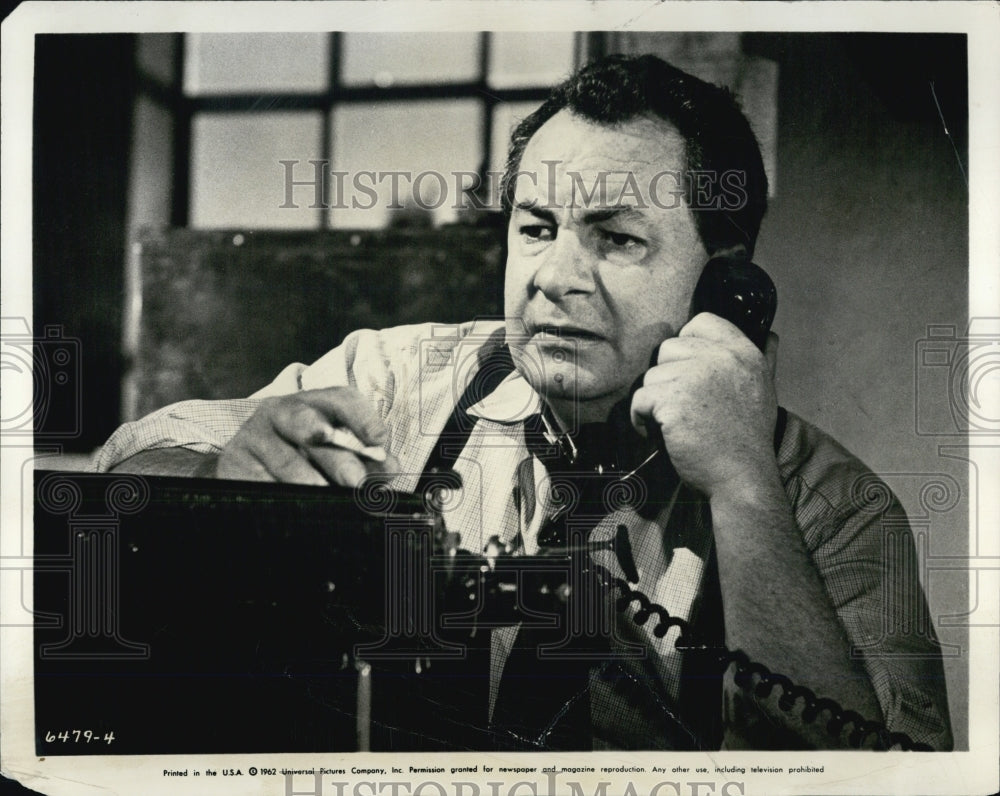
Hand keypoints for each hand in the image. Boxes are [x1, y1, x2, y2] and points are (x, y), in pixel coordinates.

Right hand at [216, 387, 399, 486]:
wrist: (245, 463)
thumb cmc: (302, 455)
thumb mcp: (335, 450)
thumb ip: (367, 459)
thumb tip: (391, 467)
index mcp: (314, 403)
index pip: (342, 400)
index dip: (362, 418)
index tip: (379, 441)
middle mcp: (282, 411)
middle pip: (312, 428)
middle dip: (337, 456)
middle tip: (355, 480)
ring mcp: (255, 434)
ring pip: (286, 460)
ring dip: (309, 481)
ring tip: (324, 495)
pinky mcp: (234, 461)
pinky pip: (260, 481)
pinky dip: (279, 494)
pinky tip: (292, 505)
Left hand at [629, 312, 778, 498]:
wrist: (742, 477)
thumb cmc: (748, 439)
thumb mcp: (765, 390)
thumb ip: (765, 359)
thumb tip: (771, 336)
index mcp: (743, 352)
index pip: (701, 322)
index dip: (687, 345)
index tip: (689, 371)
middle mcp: (720, 359)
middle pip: (668, 348)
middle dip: (668, 378)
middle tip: (684, 406)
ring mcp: (694, 377)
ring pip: (651, 376)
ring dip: (656, 402)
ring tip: (676, 424)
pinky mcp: (671, 400)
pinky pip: (639, 399)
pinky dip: (641, 419)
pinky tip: (661, 434)